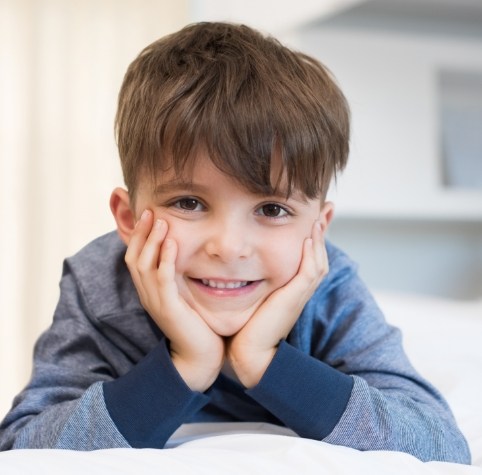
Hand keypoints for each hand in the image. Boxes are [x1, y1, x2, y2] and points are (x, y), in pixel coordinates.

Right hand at [125, 210, 224, 391]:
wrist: (199, 357)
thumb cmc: (195, 325)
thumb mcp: (182, 296)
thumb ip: (177, 278)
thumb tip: (183, 255)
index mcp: (149, 291)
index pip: (135, 258)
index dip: (139, 236)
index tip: (149, 215)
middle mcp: (147, 295)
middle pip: (134, 258)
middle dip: (141, 233)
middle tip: (150, 211)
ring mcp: (156, 302)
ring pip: (145, 266)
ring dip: (152, 241)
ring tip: (161, 221)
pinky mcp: (169, 309)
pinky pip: (163, 280)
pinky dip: (166, 260)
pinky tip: (173, 244)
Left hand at [226, 220, 328, 387]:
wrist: (249, 352)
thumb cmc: (248, 326)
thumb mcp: (255, 297)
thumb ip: (255, 281)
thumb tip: (244, 265)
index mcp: (293, 289)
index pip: (309, 258)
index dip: (315, 238)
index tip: (315, 217)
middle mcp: (300, 290)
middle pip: (319, 256)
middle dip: (323, 232)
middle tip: (326, 209)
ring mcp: (300, 295)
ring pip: (318, 261)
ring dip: (319, 239)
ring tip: (318, 218)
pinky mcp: (294, 299)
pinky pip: (309, 272)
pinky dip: (311, 255)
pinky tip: (308, 238)